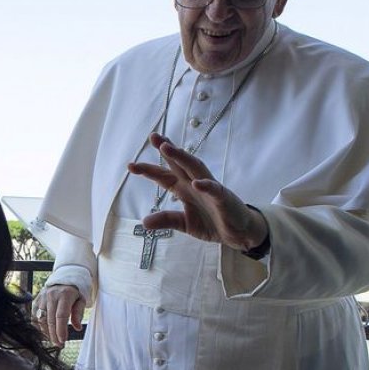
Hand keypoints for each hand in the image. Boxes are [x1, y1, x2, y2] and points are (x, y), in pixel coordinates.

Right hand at [32, 284, 83, 346]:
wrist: (61, 282)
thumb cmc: (72, 294)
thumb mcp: (81, 301)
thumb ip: (79, 314)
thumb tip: (77, 327)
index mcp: (64, 295)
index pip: (61, 315)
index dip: (61, 330)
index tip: (63, 340)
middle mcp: (51, 296)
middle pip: (50, 320)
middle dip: (54, 335)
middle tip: (59, 344)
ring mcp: (41, 298)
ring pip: (41, 319)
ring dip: (47, 332)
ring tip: (53, 340)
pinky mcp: (35, 301)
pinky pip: (35, 317)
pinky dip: (40, 327)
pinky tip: (46, 333)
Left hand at [128, 133, 267, 250]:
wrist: (237, 233)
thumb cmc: (211, 222)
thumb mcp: (184, 223)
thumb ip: (166, 220)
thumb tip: (144, 222)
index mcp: (184, 188)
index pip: (164, 176)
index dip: (149, 170)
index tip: (130, 165)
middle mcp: (195, 183)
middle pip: (179, 163)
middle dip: (166, 149)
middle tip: (153, 136)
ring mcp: (209, 188)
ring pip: (195, 168)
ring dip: (182, 157)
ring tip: (167, 148)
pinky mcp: (223, 198)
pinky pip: (214, 190)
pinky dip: (206, 185)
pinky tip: (196, 182)